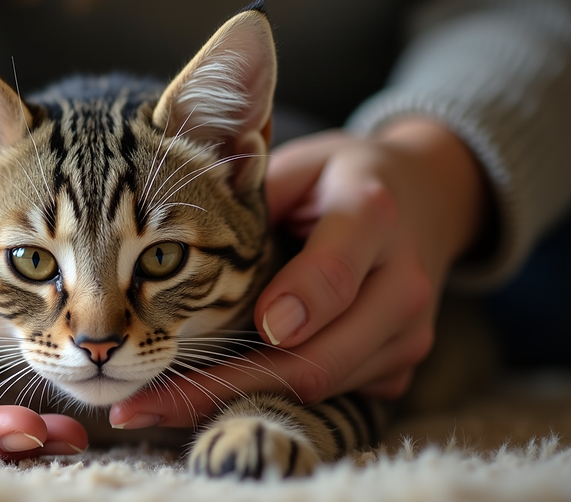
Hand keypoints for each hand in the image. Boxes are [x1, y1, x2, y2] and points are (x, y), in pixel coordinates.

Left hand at [109, 117, 486, 428]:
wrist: (426, 200)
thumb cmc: (337, 179)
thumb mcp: (300, 163)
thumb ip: (253, 196)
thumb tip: (182, 237)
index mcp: (372, 215)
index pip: (335, 272)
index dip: (298, 302)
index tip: (256, 326)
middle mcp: (401, 285)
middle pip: (319, 358)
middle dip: (224, 387)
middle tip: (144, 403)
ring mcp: (407, 335)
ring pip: (318, 388)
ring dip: (229, 404)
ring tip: (150, 406)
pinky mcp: (398, 367)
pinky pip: (330, 397)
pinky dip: (262, 401)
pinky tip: (199, 400)